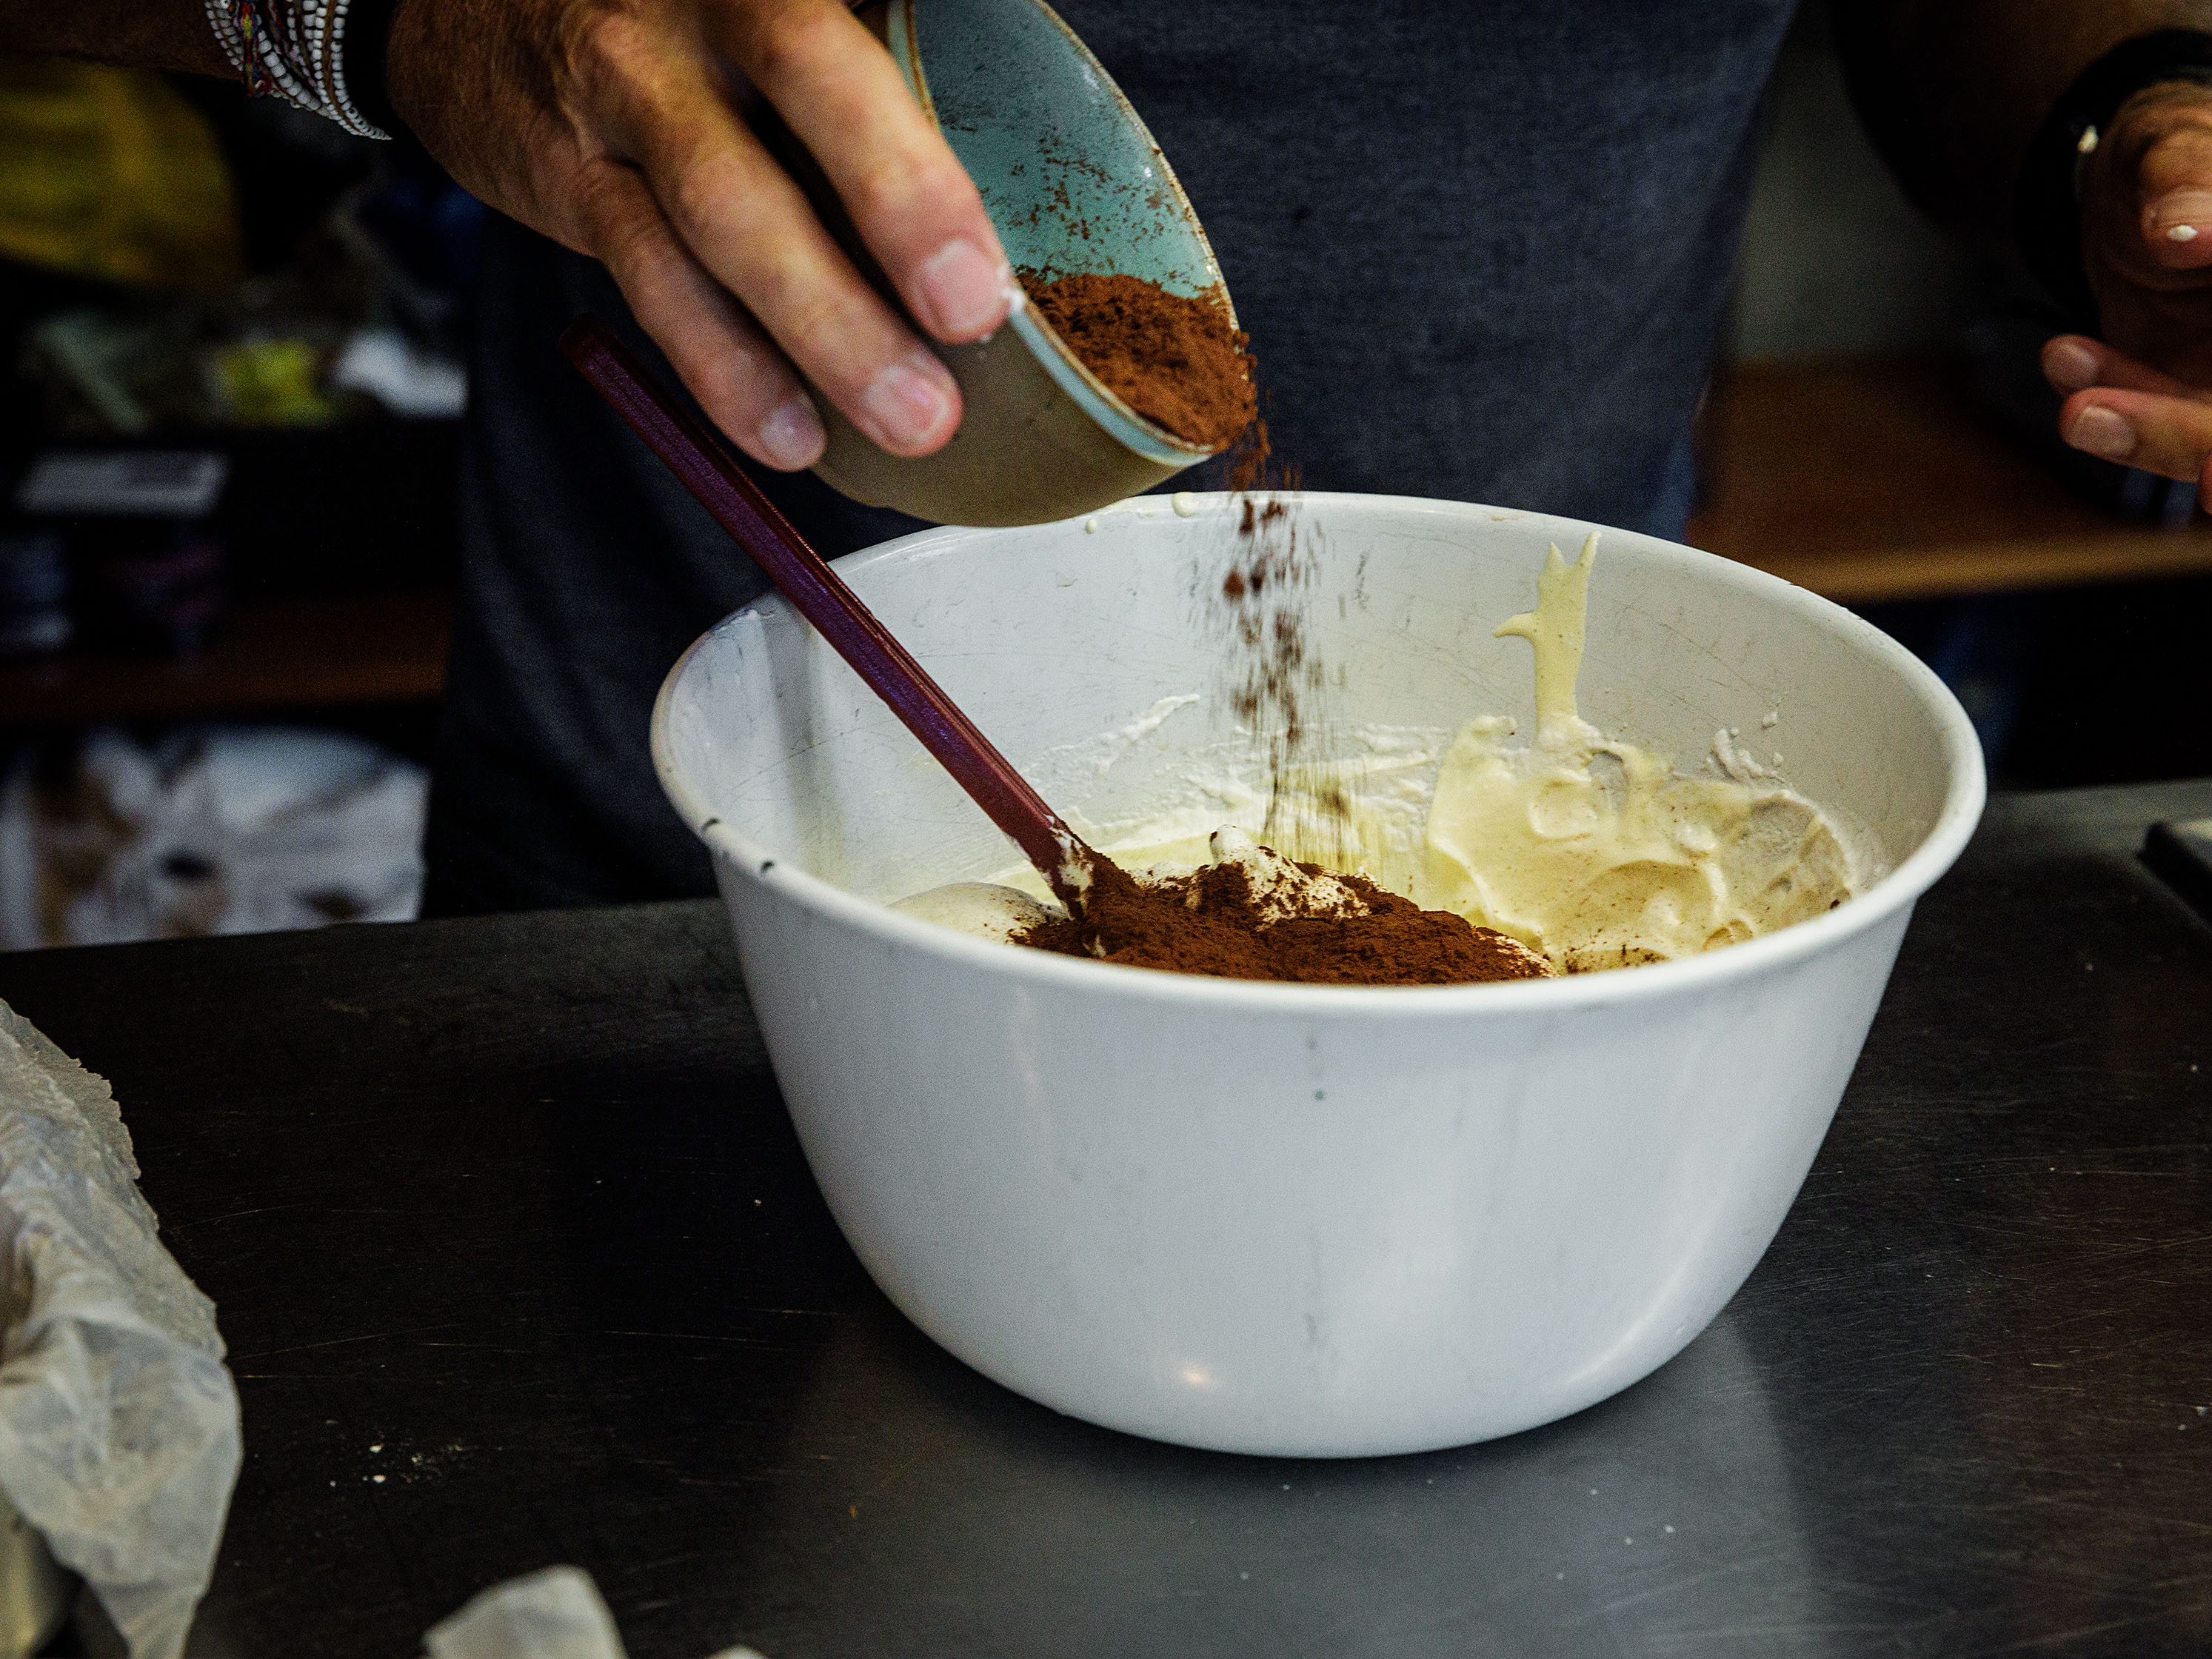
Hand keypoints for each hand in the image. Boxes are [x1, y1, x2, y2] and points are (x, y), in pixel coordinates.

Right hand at [385, 0, 1016, 470]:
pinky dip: (727, 368)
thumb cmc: (679, 14)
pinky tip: (790, 432)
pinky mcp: (573, 180)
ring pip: (724, 208)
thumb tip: (1013, 171)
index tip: (994, 220)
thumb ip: (869, 57)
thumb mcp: (764, 0)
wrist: (470, 7)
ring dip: (821, 327)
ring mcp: (626, 91)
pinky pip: (654, 284)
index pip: (852, 27)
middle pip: (808, 76)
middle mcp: (695, 5)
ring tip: (908, 417)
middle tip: (970, 315)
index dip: (928, 125)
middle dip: (897, 202)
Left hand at [2043, 81, 2211, 490]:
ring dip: (2143, 429)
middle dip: (2194, 443)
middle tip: (2113, 431)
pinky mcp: (2185, 398)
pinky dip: (2111, 406)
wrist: (2136, 186)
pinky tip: (2066, 357)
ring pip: (2207, 439)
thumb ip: (2189, 178)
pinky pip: (2153, 422)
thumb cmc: (2174, 154)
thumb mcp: (2175, 147)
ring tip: (2077, 406)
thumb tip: (2185, 232)